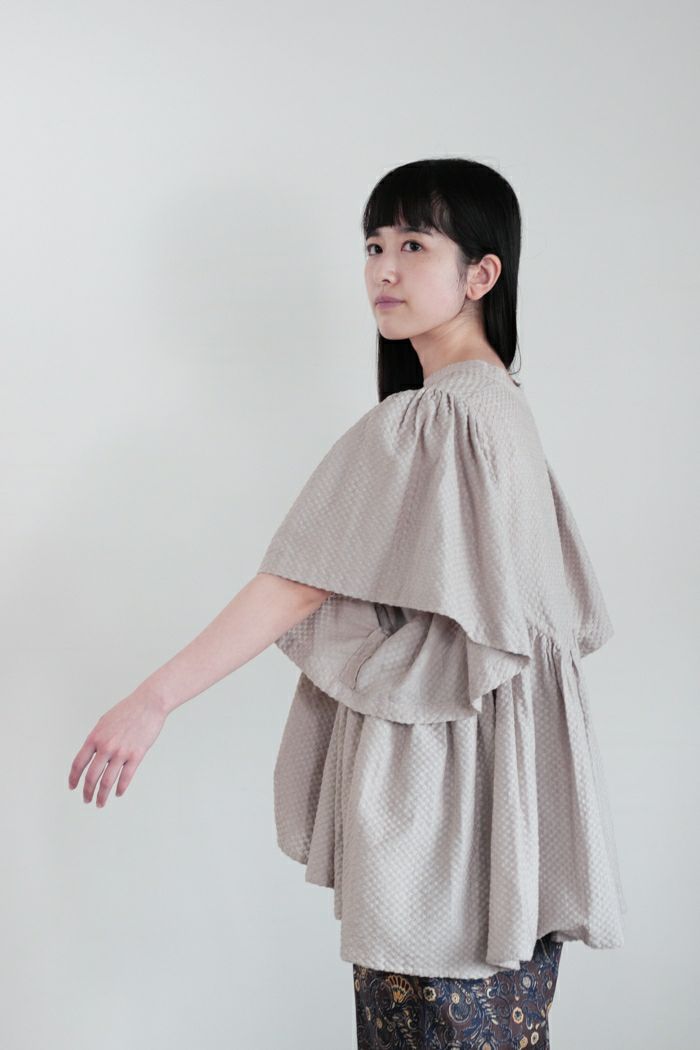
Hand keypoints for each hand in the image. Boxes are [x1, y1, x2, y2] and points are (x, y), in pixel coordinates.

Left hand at [68, 691, 167, 807]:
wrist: (149, 703)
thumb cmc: (127, 710)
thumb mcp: (104, 722)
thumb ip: (96, 738)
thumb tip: (90, 754)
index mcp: (95, 737)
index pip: (78, 763)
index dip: (73, 778)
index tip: (72, 787)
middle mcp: (105, 746)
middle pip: (91, 776)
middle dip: (87, 792)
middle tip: (86, 800)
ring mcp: (121, 752)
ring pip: (107, 781)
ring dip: (101, 796)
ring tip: (100, 803)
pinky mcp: (136, 755)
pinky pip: (126, 777)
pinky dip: (120, 788)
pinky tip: (118, 793)